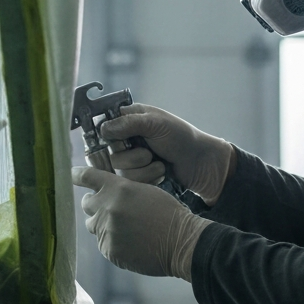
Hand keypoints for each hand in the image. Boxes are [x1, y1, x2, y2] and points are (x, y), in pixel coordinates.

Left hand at [72, 166, 208, 279]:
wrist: (181, 241)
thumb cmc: (168, 214)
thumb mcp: (145, 191)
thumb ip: (121, 191)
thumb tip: (105, 194)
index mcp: (118, 188)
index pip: (87, 177)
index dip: (77, 175)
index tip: (71, 175)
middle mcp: (107, 207)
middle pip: (86, 203)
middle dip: (94, 205)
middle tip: (107, 208)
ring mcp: (106, 230)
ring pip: (93, 225)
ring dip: (102, 224)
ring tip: (124, 228)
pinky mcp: (108, 249)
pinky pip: (102, 243)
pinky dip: (112, 243)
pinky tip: (130, 243)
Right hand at [99, 103, 233, 204]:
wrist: (200, 163)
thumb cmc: (182, 137)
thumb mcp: (156, 123)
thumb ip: (128, 123)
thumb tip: (103, 128)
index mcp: (129, 120)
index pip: (103, 128)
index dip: (109, 138)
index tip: (121, 142)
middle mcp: (126, 139)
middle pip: (109, 154)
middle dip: (132, 157)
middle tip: (149, 153)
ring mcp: (131, 159)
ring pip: (119, 171)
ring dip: (143, 170)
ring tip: (160, 164)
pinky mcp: (137, 176)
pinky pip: (130, 183)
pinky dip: (147, 179)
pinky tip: (160, 173)